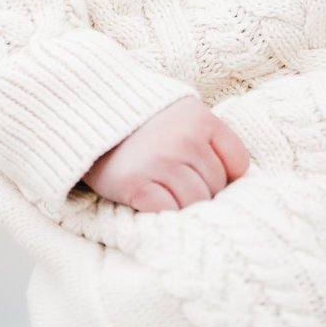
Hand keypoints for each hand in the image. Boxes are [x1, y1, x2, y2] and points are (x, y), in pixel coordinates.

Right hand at [81, 96, 250, 212]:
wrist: (87, 113)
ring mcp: (161, 162)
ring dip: (183, 206)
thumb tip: (233, 181)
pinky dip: (164, 213)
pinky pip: (168, 212)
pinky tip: (151, 202)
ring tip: (165, 195)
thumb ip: (207, 137)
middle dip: (202, 193)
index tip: (204, 176)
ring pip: (195, 203)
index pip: (238, 165)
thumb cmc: (139, 121)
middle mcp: (185, 139)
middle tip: (178, 186)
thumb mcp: (181, 113)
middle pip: (216, 188)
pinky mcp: (136, 184)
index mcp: (201, 119)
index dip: (224, 177)